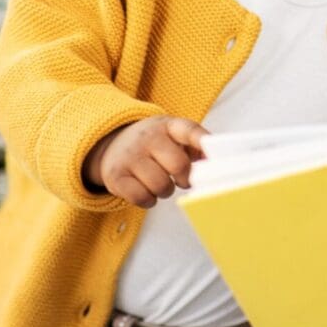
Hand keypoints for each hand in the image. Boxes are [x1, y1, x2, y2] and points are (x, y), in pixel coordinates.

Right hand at [82, 115, 208, 207]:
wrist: (113, 145)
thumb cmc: (153, 145)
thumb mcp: (173, 136)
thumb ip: (195, 146)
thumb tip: (213, 162)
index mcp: (168, 126)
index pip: (190, 130)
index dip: (203, 143)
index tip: (213, 158)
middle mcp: (148, 137)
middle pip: (179, 166)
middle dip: (184, 178)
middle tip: (180, 179)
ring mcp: (130, 156)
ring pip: (161, 186)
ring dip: (166, 191)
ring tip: (160, 182)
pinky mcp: (116, 176)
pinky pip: (142, 198)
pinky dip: (148, 201)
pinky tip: (146, 190)